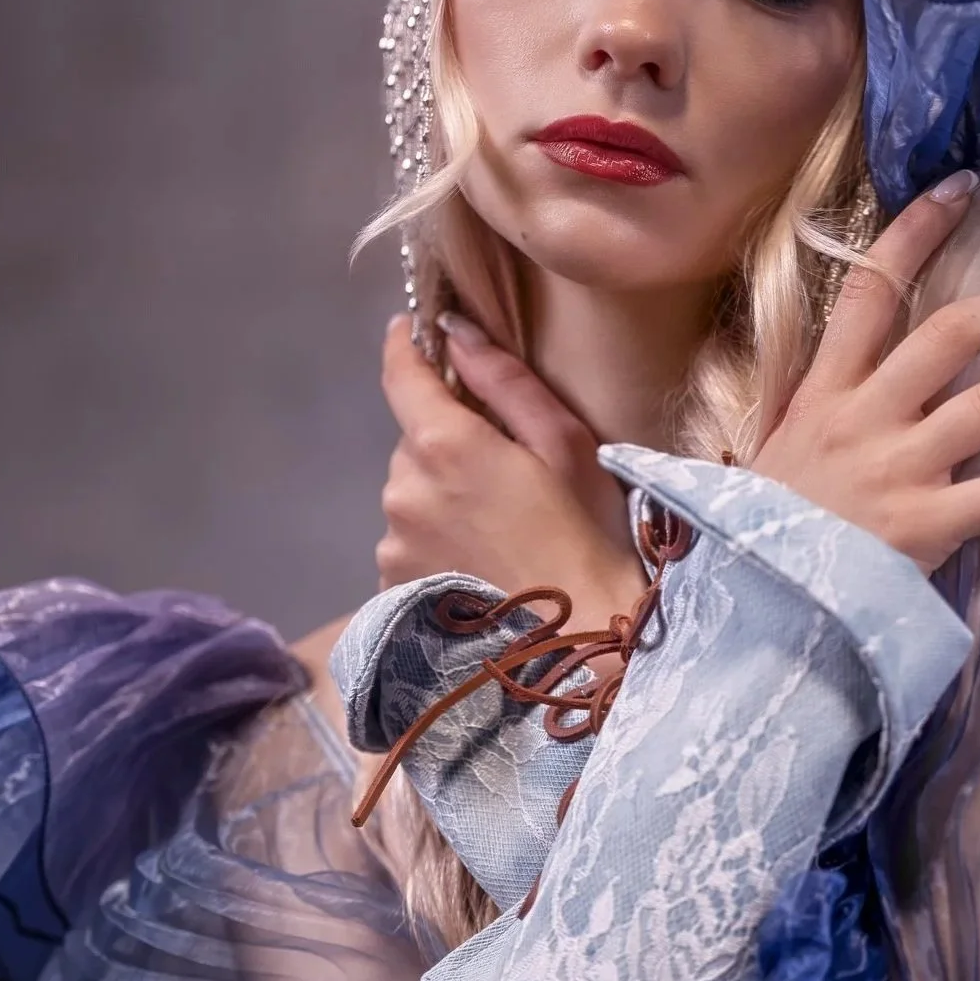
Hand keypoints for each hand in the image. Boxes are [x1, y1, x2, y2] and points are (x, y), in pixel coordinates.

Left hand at [376, 315, 647, 624]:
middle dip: (449, 443)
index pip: (401, 375)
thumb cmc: (588, 536)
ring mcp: (392, 543)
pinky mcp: (391, 588)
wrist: (577, 649)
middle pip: (415, 442)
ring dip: (442, 496)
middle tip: (507, 471)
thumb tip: (455, 331)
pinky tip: (481, 566)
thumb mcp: (565, 444)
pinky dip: (436, 542)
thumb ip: (503, 382)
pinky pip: (409, 542)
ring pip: (412, 494)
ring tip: (500, 531)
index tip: (415, 331)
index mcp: (443, 444)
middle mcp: (403, 489)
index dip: (406, 346)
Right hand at [754, 173, 979, 571]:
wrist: (752, 608)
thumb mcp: (779, 456)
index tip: (964, 187)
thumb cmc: (765, 536)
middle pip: (954, 332)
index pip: (871, 291)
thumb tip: (859, 382)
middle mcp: (863, 416)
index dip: (917, 232)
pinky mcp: (925, 525)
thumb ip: (820, 414)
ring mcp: (896, 467)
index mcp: (824, 392)